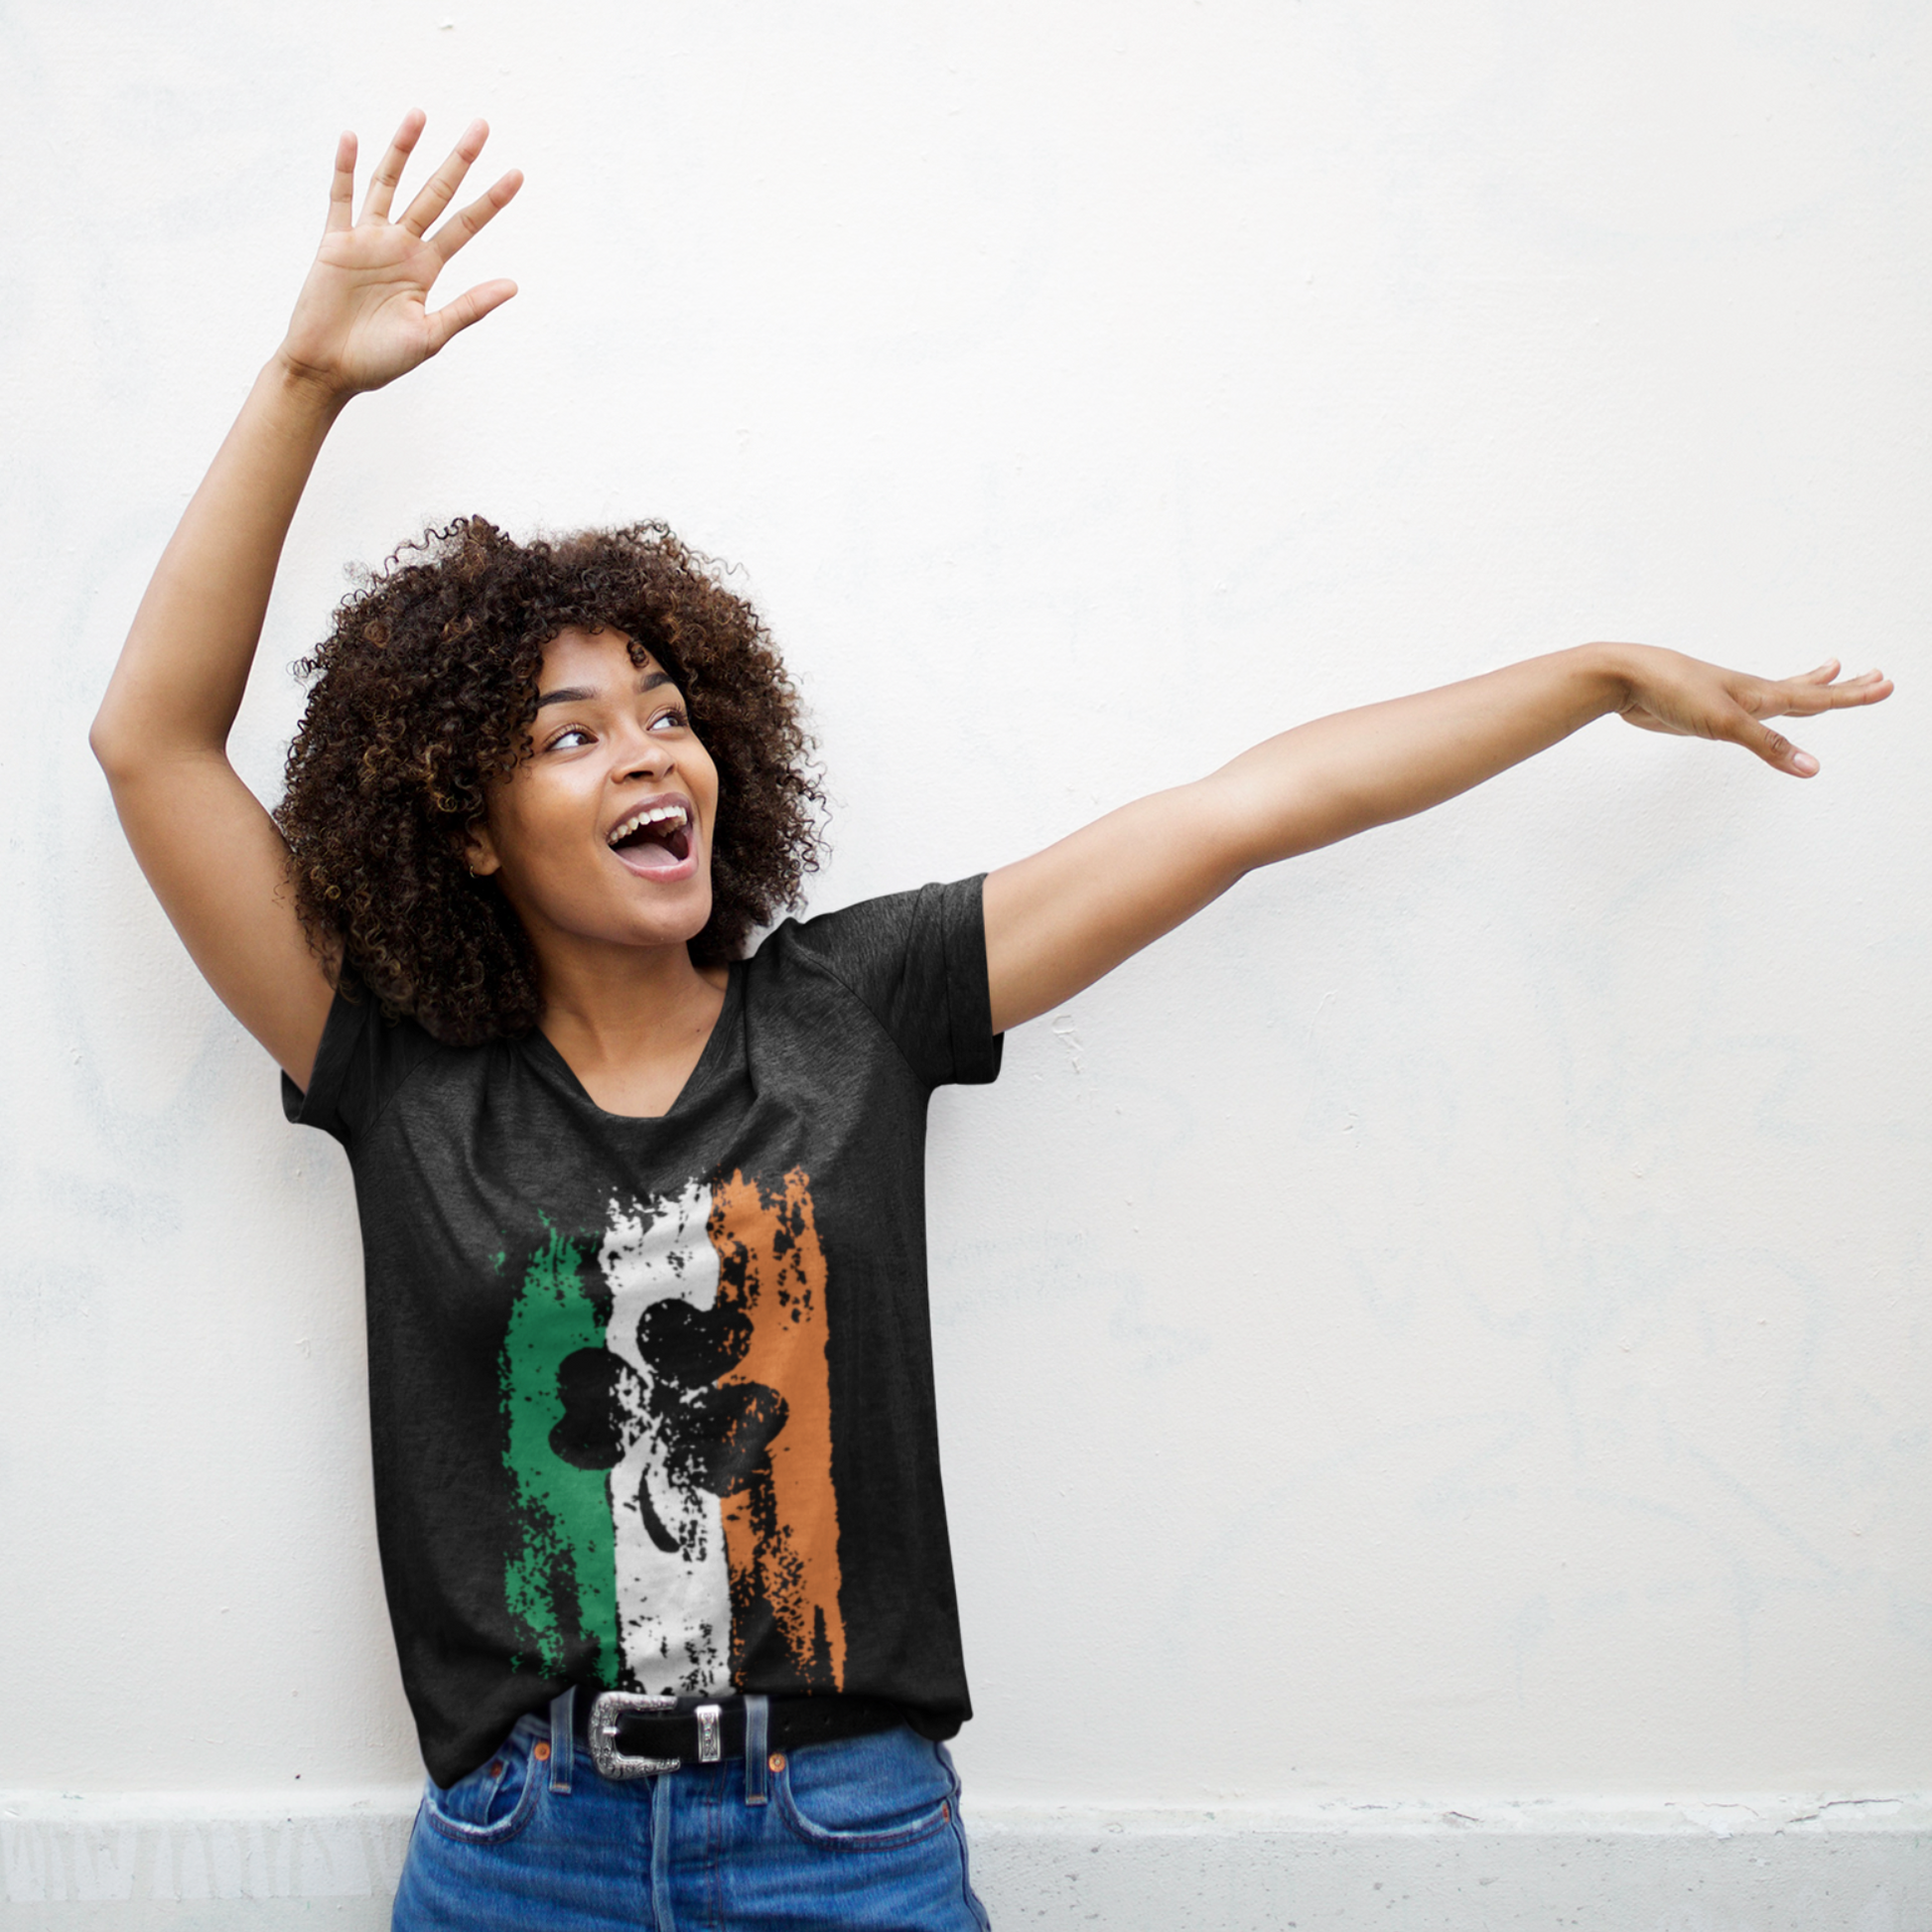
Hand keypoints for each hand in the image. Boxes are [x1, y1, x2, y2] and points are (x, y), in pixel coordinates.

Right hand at [276, 111, 521, 400]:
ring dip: (402, 150)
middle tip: (481, 125)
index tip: (517, 174)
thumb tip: (513, 285)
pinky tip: (352, 139)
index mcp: (426, 268)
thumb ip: (469, 308)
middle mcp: (400, 246)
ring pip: (389, 184)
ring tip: (420, 115)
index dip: (490, 201)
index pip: (465, 225)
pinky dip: (345, 169)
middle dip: (458, 161)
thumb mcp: (431, 335)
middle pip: (434, 193)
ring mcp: (367, 240)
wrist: (328, 371)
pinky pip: (340, 199)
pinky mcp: (334, 243)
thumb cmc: (379, 361)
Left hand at [1611, 645, 1891, 776]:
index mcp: (1760, 694)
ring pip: (1776, 696)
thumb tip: (1813, 769)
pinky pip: (1746, 716)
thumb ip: (1769, 746)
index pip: (1817, 698)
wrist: (1626, 679)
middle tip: (1876, 675)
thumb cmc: (1674, 691)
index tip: (1886, 684)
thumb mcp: (1726, 722)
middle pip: (1805, 691)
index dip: (1852, 695)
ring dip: (1806, 686)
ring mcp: (1726, 702)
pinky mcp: (1703, 714)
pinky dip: (1763, 713)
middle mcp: (1749, 695)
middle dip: (1842, 687)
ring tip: (1830, 671)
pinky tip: (1758, 712)